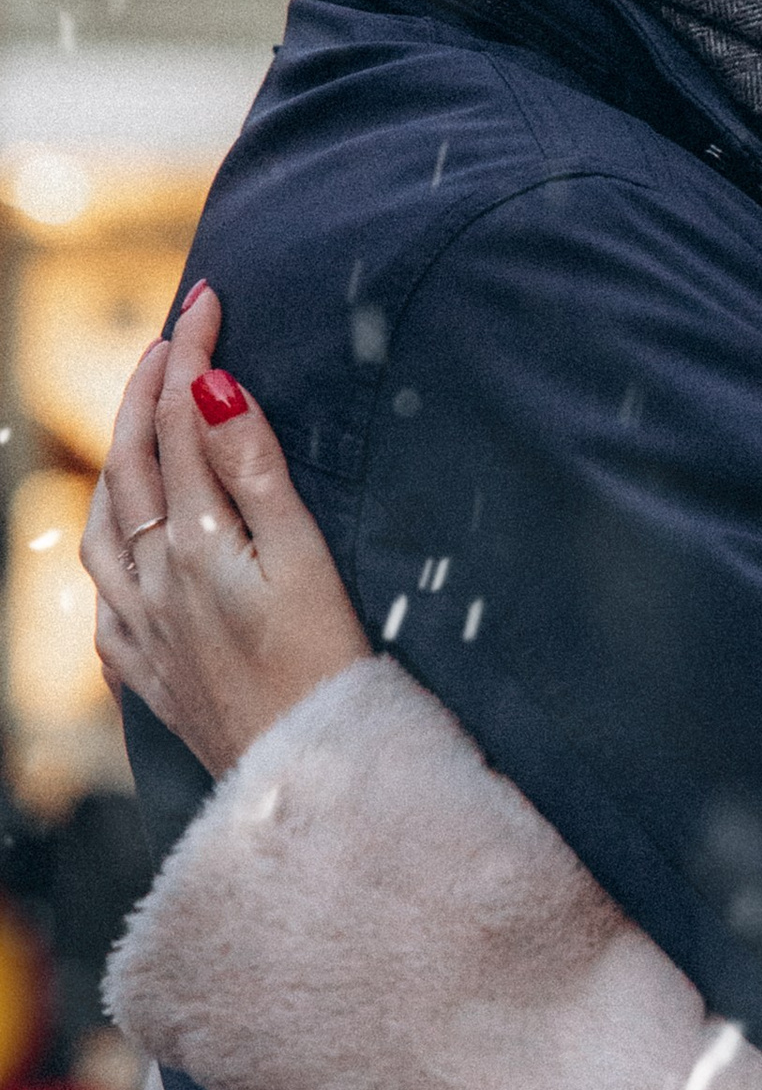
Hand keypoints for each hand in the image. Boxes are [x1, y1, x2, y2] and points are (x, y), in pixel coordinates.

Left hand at [82, 284, 370, 776]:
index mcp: (196, 546)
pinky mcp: (148, 678)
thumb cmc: (331, 676)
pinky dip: (108, 558)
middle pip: (134, 463)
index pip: (184, 424)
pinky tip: (125, 554)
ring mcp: (142, 633)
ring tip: (143, 424)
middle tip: (173, 337)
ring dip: (120, 462)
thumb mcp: (307, 561)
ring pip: (103, 527)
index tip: (209, 301)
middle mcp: (152, 584)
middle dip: (149, 389)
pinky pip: (102, 604)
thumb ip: (255, 472)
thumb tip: (212, 387)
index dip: (193, 355)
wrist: (311, 788)